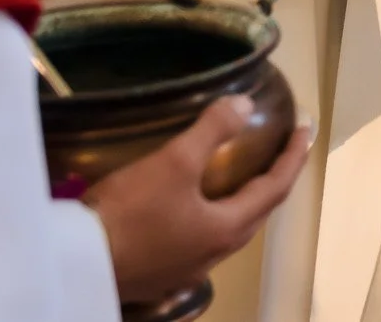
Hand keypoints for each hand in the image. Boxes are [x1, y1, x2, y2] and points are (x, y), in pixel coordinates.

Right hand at [86, 95, 311, 304]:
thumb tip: (244, 104)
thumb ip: (213, 130)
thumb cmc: (130, 212)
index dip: (294, 156)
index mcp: (227, 229)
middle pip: (256, 212)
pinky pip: (198, 240)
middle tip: (282, 150)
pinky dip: (211, 216)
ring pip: (227, 230)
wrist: (73, 265)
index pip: (276, 187)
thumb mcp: (175, 162)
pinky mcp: (159, 275)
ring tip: (243, 176)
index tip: (307, 129)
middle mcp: (213, 254)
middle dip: (274, 179)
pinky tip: (194, 209)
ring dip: (242, 201)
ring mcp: (185, 269)